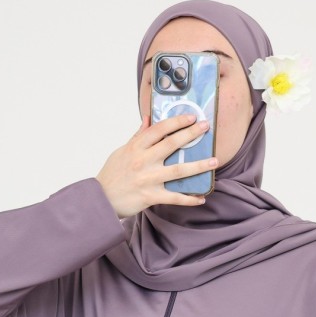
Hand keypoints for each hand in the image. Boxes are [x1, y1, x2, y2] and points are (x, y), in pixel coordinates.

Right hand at [97, 112, 218, 218]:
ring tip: (214, 161)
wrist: (101, 199)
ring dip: (198, 166)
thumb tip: (147, 119)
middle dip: (191, 134)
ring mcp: (148, 179)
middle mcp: (143, 160)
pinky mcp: (150, 196)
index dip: (177, 121)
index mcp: (137, 147)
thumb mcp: (122, 151)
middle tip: (206, 128)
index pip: (160, 129)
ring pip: (178, 171)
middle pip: (172, 144)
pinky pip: (174, 198)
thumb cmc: (112, 174)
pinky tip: (201, 198)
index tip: (191, 117)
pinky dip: (189, 199)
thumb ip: (138, 136)